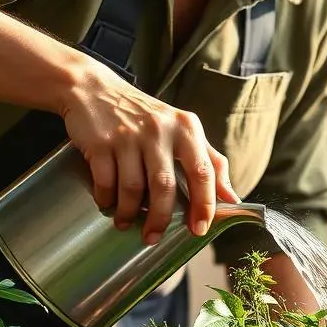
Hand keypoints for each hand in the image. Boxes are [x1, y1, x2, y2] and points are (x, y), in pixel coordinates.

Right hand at [59, 55, 238, 243]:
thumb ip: (210, 160)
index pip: (203, 172)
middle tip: (154, 237)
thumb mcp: (183, 129)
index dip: (204, 204)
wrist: (95, 89)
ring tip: (127, 223)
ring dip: (129, 213)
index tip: (199, 229)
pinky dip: (107, 200)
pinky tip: (108, 205)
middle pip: (165, 186)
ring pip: (133, 189)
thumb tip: (231, 197)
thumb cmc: (145, 115)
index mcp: (186, 128)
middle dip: (160, 218)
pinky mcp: (102, 142)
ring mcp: (129, 135)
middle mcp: (160, 130)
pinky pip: (106, 181)